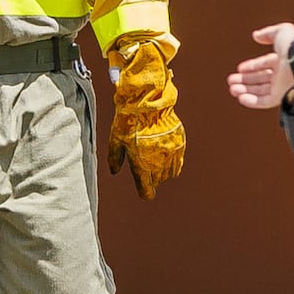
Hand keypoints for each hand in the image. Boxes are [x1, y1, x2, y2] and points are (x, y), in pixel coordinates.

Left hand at [108, 36, 188, 196]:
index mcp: (141, 165)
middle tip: (147, 172)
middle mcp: (158, 163)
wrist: (146, 101)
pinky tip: (168, 161)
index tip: (145, 192)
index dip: (145, 192)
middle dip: (152, 179)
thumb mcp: (115, 140)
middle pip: (157, 181)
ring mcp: (170, 154)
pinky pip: (178, 163)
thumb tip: (114, 172)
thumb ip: (115, 158)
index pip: (146, 190)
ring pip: (168, 174)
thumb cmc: (127, 121)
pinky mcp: (179, 144)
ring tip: (156, 164)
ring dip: (162, 172)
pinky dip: (173, 165)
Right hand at [225, 22, 293, 113]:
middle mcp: (284, 74)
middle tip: (232, 80)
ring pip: (261, 91)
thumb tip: (256, 35)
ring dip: (245, 90)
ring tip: (232, 89)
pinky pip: (264, 102)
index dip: (252, 66)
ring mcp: (283, 86)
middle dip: (245, 80)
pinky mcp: (282, 97)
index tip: (240, 68)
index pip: (265, 64)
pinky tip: (241, 97)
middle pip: (261, 79)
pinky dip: (252, 101)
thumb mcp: (281, 32)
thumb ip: (268, 33)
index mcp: (285, 59)